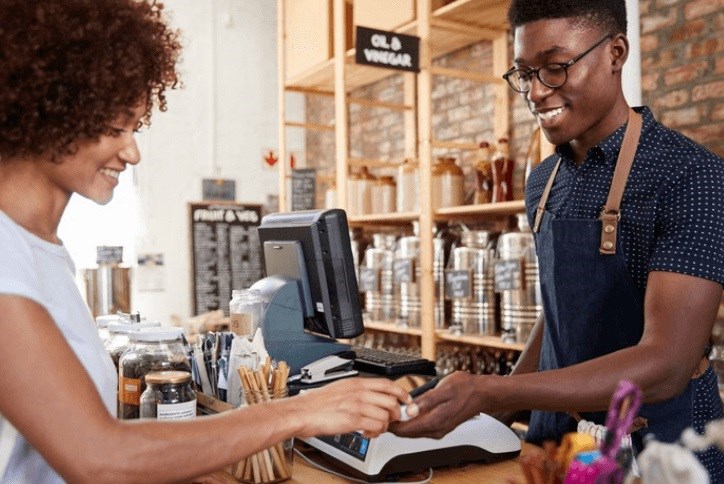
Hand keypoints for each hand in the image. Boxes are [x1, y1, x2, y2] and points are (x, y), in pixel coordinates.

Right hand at [294, 377, 410, 437]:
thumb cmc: (316, 403)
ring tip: (375, 429)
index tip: (406, 400)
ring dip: (384, 426)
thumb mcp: (340, 389)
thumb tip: (372, 398)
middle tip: (391, 420)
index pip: (387, 384)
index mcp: (356, 383)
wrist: (301, 412)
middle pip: (391, 400)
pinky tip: (368, 434)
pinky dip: (376, 433)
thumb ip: (357, 391)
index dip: (401, 392)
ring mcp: (356, 405)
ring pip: (385, 415)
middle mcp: (358, 392)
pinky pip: (376, 426)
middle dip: (396, 413)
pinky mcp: (352, 420)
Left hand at [389, 371, 487, 438]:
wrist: (482, 393)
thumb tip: (409, 410)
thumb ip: (426, 401)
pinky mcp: (440, 426)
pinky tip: (407, 414)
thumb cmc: (465, 388)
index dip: (391, 424)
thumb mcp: (444, 389)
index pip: (406, 430)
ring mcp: (438, 429)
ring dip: (402, 425)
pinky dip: (411, 423)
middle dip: (394, 426)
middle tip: (382, 415)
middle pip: (408, 433)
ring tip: (391, 413)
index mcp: (435, 421)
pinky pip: (421, 428)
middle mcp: (436, 430)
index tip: (381, 416)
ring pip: (414, 432)